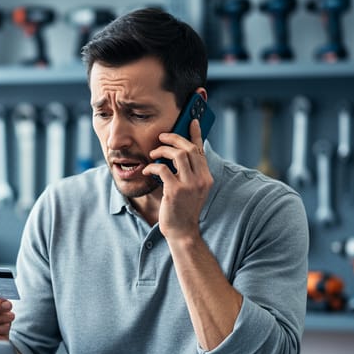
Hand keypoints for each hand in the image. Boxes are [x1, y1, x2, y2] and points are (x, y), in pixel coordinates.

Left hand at [144, 118, 212, 239]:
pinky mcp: (175, 191)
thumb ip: (190, 173)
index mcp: (206, 177)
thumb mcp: (192, 190)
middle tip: (162, 137)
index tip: (191, 121)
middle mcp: (201, 179)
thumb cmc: (183, 210)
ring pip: (178, 154)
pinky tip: (147, 170)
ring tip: (153, 154)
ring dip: (162, 151)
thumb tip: (179, 154)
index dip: (196, 134)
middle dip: (174, 138)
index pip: (201, 150)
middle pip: (189, 148)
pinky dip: (152, 167)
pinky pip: (162, 169)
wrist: (182, 232)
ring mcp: (189, 185)